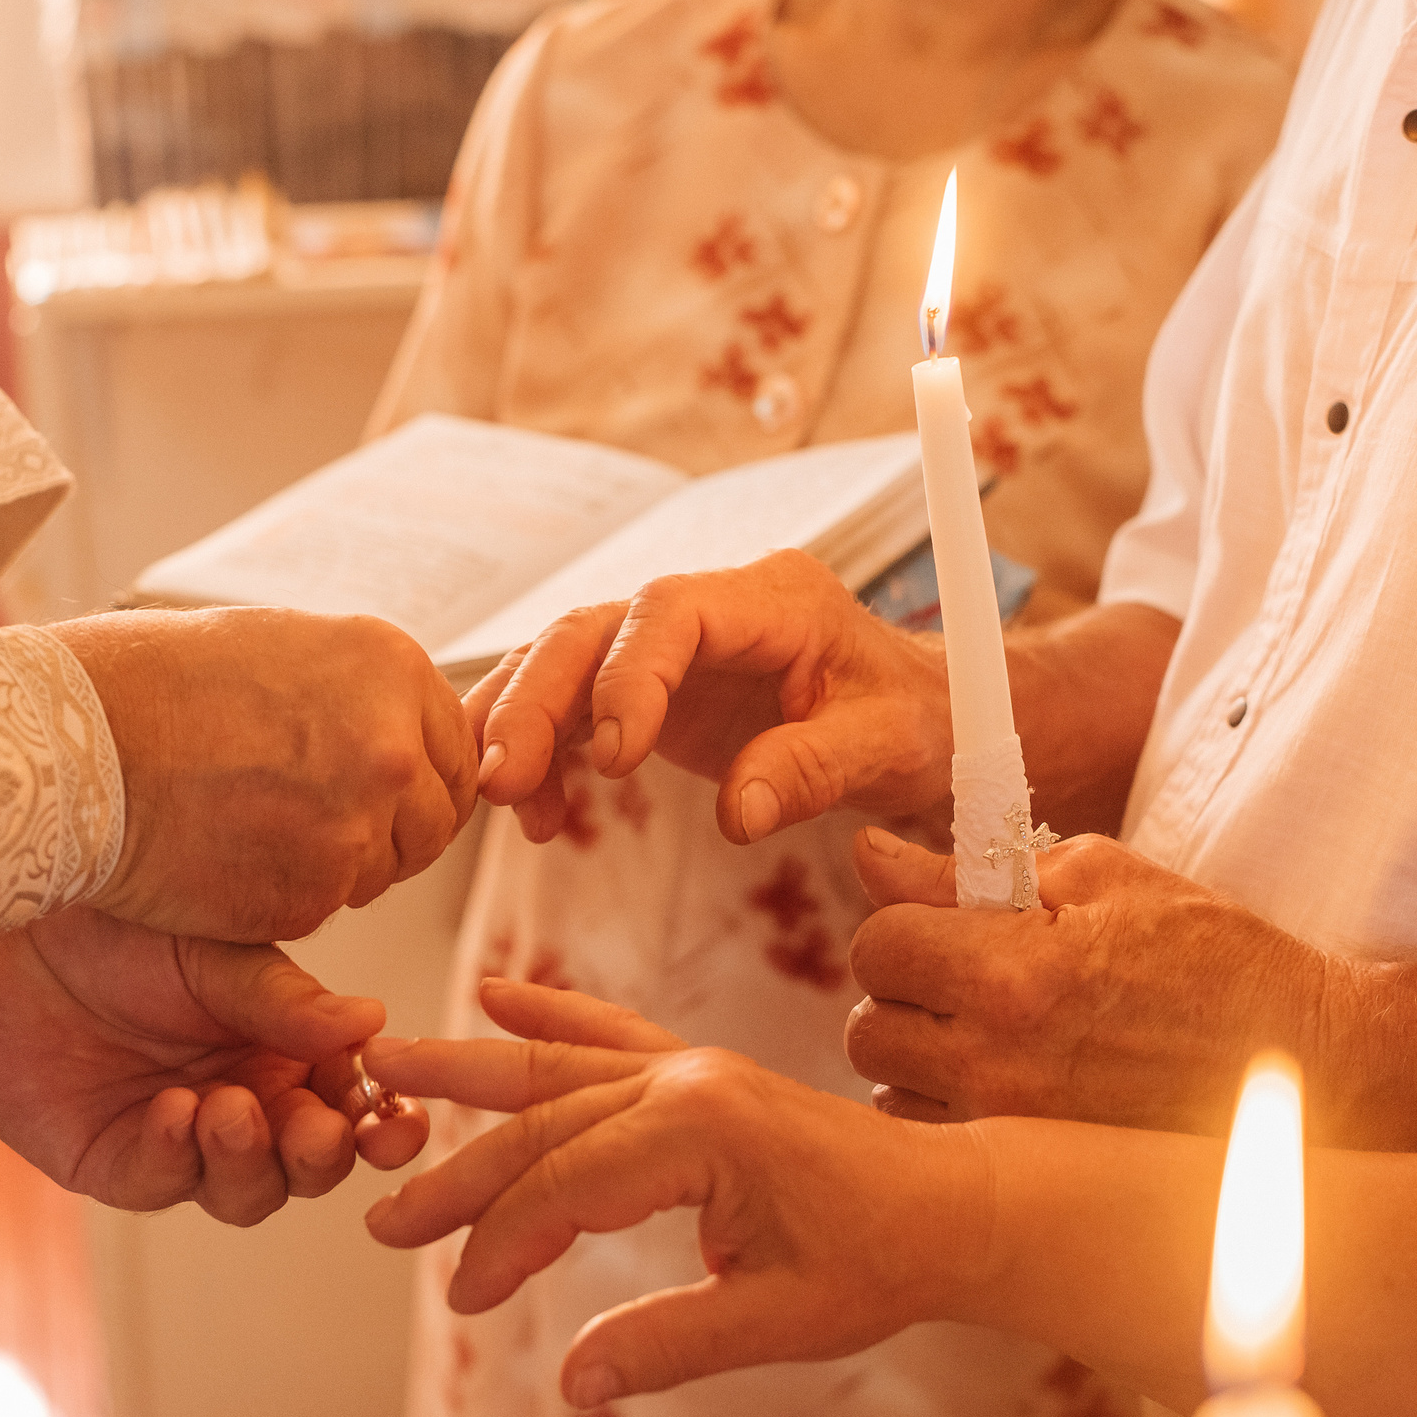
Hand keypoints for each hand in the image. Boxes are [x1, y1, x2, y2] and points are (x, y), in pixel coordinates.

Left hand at [0, 905, 429, 1223]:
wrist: (7, 924)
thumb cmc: (118, 921)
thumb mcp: (218, 952)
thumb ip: (288, 1001)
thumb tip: (374, 1024)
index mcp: (285, 1048)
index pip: (353, 1103)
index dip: (384, 1121)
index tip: (395, 1120)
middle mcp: (244, 1099)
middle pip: (309, 1165)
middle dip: (321, 1157)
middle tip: (314, 1128)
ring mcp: (180, 1138)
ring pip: (246, 1194)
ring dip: (249, 1161)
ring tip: (226, 1108)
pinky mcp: (112, 1160)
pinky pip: (161, 1183)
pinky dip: (175, 1156)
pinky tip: (171, 1112)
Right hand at [50, 608, 475, 941]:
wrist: (75, 741)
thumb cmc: (153, 683)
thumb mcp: (282, 647)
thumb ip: (362, 694)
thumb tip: (404, 732)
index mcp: (395, 669)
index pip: (455, 754)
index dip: (415, 782)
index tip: (373, 793)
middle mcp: (394, 746)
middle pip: (432, 823)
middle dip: (385, 831)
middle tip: (309, 822)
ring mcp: (358, 825)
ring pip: (380, 872)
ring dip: (333, 865)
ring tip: (250, 827)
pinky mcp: (313, 894)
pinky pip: (322, 906)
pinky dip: (281, 896)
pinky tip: (224, 857)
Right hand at [362, 980, 989, 1405]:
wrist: (958, 1205)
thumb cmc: (882, 1263)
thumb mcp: (781, 1321)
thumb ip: (670, 1343)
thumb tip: (573, 1383)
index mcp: (702, 1129)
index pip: (565, 1184)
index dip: (503, 1245)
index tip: (461, 1297)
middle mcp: (686, 1080)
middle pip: (543, 1123)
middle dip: (458, 1172)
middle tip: (380, 1216)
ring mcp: (693, 1066)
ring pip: (560, 1068)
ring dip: (472, 1070)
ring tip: (386, 1058)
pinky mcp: (702, 1073)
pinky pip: (611, 1034)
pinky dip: (553, 1015)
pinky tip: (497, 995)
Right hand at [468, 550, 952, 845]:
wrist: (921, 717)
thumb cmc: (916, 718)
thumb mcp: (890, 745)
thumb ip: (814, 770)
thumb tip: (738, 815)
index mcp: (773, 598)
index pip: (671, 610)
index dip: (628, 675)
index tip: (614, 759)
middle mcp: (710, 609)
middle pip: (593, 630)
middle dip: (537, 699)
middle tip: (502, 781)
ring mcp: (673, 649)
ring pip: (566, 662)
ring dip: (518, 723)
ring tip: (495, 799)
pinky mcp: (653, 691)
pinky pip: (574, 709)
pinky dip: (543, 756)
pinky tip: (538, 818)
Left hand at [846, 826, 1337, 1134]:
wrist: (1308, 1067)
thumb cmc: (1215, 957)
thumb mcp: (1103, 879)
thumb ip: (969, 869)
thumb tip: (870, 854)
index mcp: (1016, 973)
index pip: (877, 944)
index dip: (906, 926)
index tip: (946, 930)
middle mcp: (1001, 1062)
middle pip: (867, 1030)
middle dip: (903, 999)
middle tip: (965, 984)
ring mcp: (1013, 1132)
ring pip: (889, 1098)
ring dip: (920, 1064)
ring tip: (993, 1038)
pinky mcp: (1032, 1176)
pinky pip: (935, 1147)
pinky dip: (950, 1117)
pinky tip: (1009, 1088)